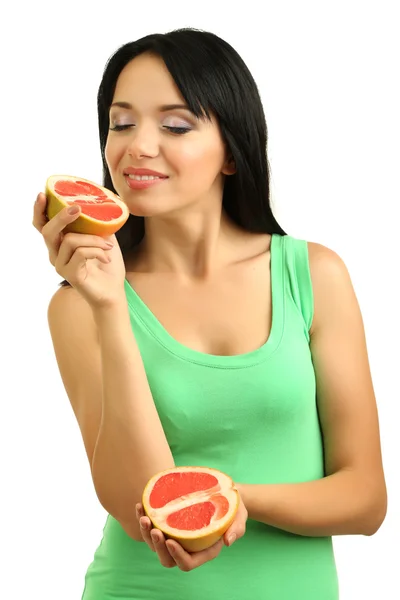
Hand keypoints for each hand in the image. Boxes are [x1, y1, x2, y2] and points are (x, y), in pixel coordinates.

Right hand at [32, 192, 126, 308]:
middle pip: (48, 231)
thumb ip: (98, 224)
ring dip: (93, 239)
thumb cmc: (107, 266)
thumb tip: (102, 204)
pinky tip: (106, 258)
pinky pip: (81, 253)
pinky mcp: (69, 275)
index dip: (39, 210)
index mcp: (60, 244)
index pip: (42, 225)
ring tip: (108, 245)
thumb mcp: (104, 238)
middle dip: (61, 217)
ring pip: (70, 240)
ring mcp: (61, 265)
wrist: (114, 292)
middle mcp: (56, 254)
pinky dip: (97, 251)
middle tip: (77, 209)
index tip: (42, 195)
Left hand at [135, 492, 247, 571]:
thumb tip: (228, 541)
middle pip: (167, 558)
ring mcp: (175, 536)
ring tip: (144, 517)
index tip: (170, 541)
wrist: (223, 493)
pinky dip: (143, 517)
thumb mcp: (239, 517)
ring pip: (155, 544)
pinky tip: (141, 505)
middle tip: (155, 529)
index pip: (187, 563)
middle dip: (157, 546)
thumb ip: (236, 529)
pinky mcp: (167, 524)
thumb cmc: (232, 508)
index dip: (177, 556)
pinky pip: (151, 527)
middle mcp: (186, 547)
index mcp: (203, 551)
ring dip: (146, 533)